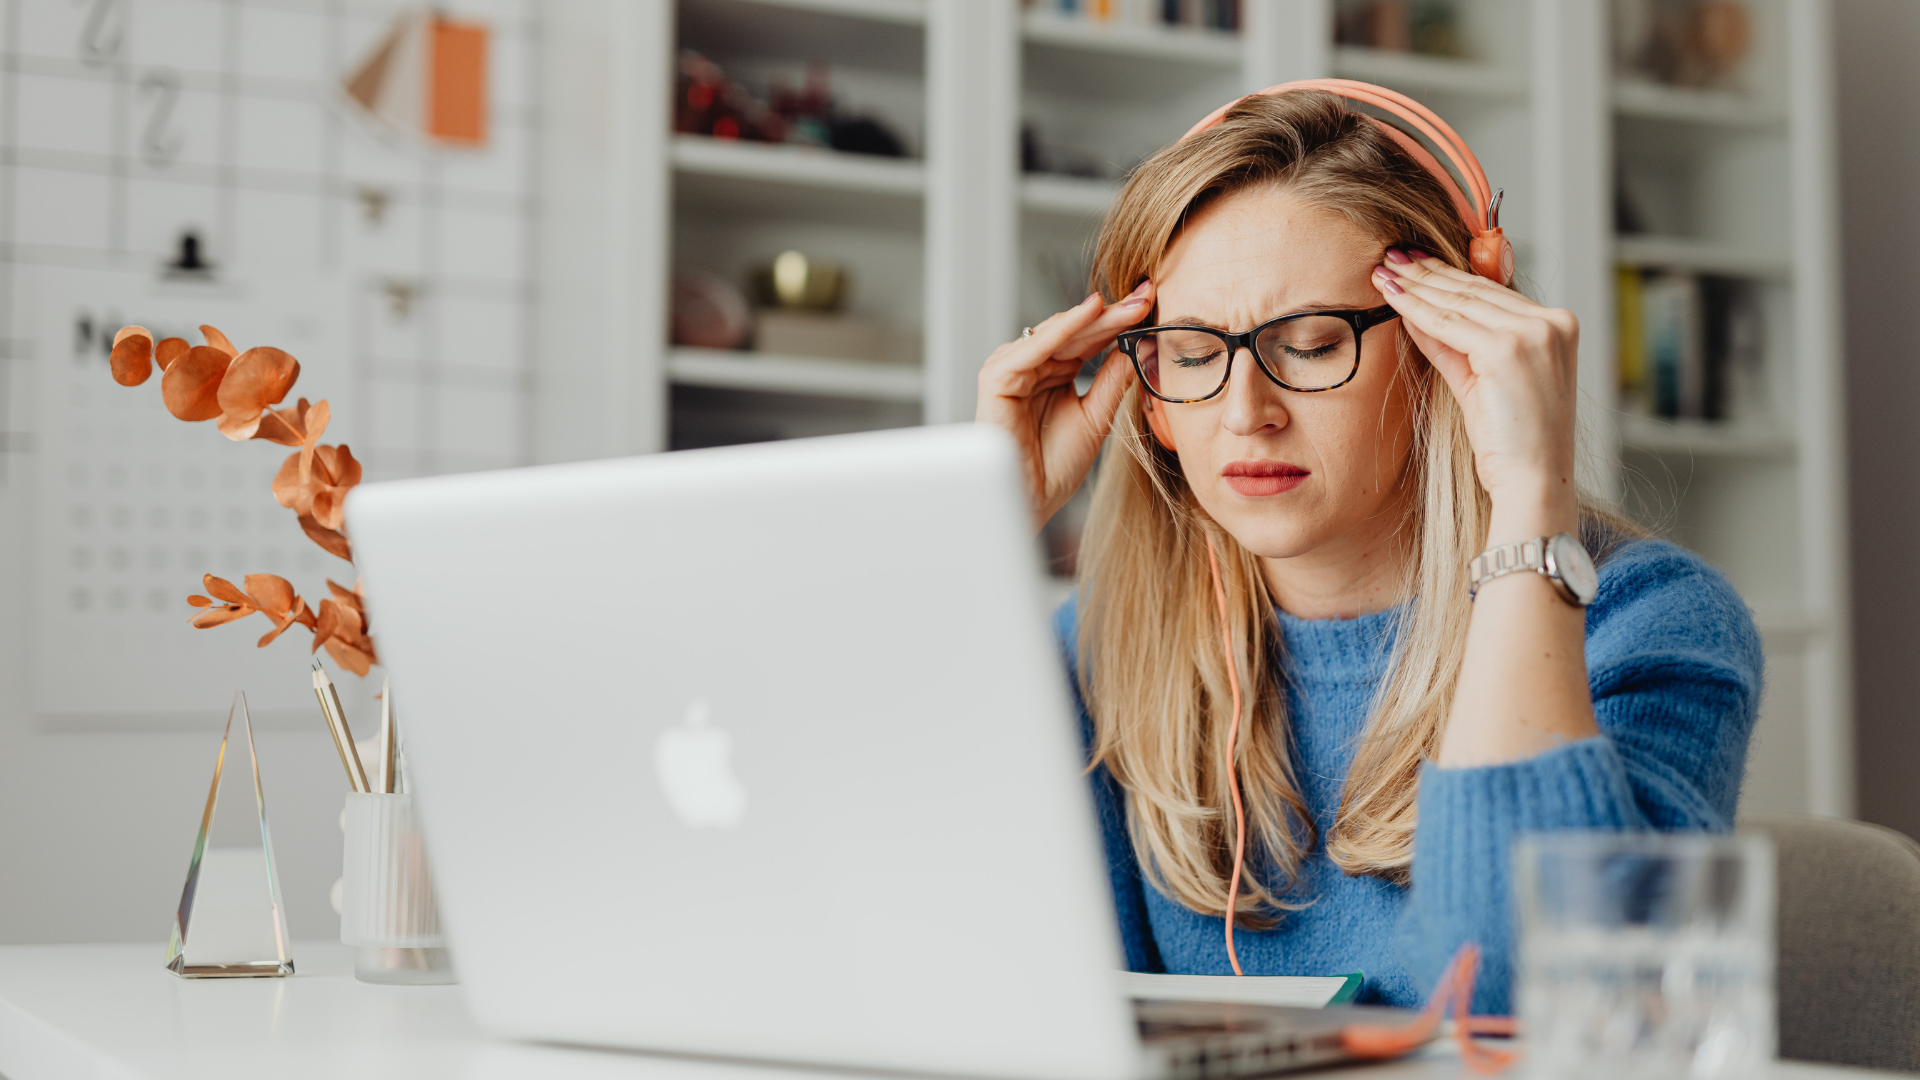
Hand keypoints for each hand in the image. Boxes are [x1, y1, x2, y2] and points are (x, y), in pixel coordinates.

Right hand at [976, 281, 1153, 526]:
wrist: (1030, 503)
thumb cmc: (1055, 467)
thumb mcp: (1096, 416)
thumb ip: (1112, 380)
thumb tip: (1139, 343)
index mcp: (1051, 372)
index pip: (1088, 339)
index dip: (1119, 322)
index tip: (1152, 303)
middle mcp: (1030, 365)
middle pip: (1075, 332)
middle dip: (1113, 314)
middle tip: (1147, 294)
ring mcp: (1011, 369)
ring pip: (1057, 333)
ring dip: (1094, 318)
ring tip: (1129, 305)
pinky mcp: (997, 379)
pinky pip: (1033, 347)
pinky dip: (1062, 329)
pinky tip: (1090, 313)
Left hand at [1371, 249, 1579, 526]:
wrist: (1533, 483)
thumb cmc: (1511, 444)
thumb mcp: (1483, 382)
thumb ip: (1455, 345)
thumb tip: (1418, 315)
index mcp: (1557, 326)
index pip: (1492, 292)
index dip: (1449, 276)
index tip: (1416, 263)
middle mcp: (1552, 323)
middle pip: (1475, 290)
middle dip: (1428, 273)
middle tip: (1392, 257)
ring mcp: (1534, 333)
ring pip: (1459, 301)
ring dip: (1417, 285)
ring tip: (1385, 271)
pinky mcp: (1509, 349)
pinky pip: (1449, 322)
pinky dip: (1417, 308)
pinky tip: (1392, 296)